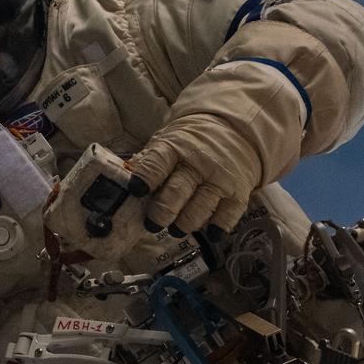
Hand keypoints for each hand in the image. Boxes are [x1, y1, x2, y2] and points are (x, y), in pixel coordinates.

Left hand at [129, 69, 305, 235]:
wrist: (236, 130)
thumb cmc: (192, 143)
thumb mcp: (169, 143)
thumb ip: (150, 163)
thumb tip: (125, 185)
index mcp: (175, 146)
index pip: (158, 162)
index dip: (146, 176)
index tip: (136, 190)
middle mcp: (199, 162)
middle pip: (178, 189)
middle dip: (163, 210)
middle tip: (153, 223)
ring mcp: (220, 178)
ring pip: (201, 206)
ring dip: (186, 223)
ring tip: (176, 229)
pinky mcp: (238, 192)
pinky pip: (228, 214)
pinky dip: (219, 226)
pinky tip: (211, 233)